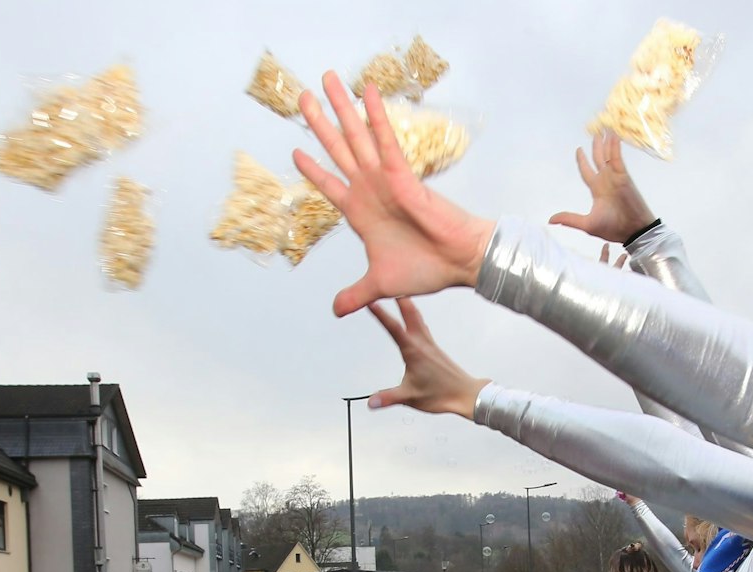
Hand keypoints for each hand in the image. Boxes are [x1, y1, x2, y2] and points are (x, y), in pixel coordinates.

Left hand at [293, 76, 494, 316]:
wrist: (457, 264)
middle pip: (337, 150)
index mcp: (360, 213)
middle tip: (301, 96)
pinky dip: (376, 116)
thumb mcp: (379, 284)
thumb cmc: (426, 269)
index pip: (329, 185)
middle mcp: (369, 190)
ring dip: (340, 108)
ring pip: (356, 137)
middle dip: (319, 123)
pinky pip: (385, 140)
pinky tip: (367, 91)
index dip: (312, 169)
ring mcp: (384, 180)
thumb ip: (356, 294)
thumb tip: (336, 310)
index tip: (295, 151)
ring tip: (326, 80)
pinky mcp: (402, 175)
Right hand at [367, 299, 487, 418]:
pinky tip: (413, 315)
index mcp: (414, 351)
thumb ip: (389, 398)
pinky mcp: (433, 347)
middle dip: (398, 295)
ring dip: (407, 302)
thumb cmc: (442, 395)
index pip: (393, 328)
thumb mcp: (410, 397)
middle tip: (390, 279)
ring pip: (416, 316)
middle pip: (409, 312)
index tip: (370, 300)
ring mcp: (429, 343)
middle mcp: (422, 343)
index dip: (381, 313)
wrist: (465, 394)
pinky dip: (414, 314)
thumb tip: (371, 401)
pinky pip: (421, 324)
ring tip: (399, 290)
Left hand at [550, 130, 656, 243]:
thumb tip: (551, 219)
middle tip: (595, 132)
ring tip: (605, 128)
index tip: (578, 150)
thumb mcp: (587, 224)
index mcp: (597, 190)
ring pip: (608, 155)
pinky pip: (617, 158)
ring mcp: (615, 177)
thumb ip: (570, 219)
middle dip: (597, 146)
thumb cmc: (613, 228)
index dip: (582, 160)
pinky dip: (615, 146)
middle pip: (599, 158)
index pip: (587, 171)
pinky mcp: (623, 176)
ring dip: (606, 142)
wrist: (633, 231)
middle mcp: (606, 181)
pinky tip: (613, 135)